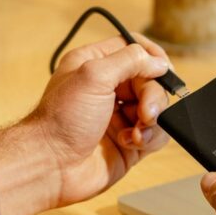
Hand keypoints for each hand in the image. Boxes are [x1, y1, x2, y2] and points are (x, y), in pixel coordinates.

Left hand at [29, 35, 172, 205]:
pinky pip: (156, 133)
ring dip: (153, 120)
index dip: (152, 56)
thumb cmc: (61, 120)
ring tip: (137, 132)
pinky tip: (130, 142)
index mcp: (96, 64)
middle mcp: (109, 88)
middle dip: (153, 96)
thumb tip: (160, 63)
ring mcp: (120, 116)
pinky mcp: (129, 142)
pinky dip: (149, 138)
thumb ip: (131, 60)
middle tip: (146, 112)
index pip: (134, 48)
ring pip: (157, 108)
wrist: (51, 166)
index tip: (164, 68)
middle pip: (150, 80)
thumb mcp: (94, 76)